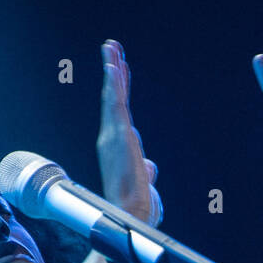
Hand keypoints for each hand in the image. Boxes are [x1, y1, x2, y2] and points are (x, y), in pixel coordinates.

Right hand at [97, 39, 161, 224]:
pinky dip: (113, 81)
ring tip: (111, 47)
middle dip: (113, 73)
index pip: (119, 114)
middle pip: (113, 99)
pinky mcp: (120, 134)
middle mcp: (111, 139)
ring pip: (113, 95)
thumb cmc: (137, 208)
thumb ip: (147, 171)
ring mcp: (113, 135)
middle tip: (111, 48)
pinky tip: (113, 64)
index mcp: (117, 149)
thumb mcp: (146, 185)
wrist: (131, 215)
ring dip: (112, 69)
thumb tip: (151, 167)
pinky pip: (116, 101)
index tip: (120, 71)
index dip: (119, 91)